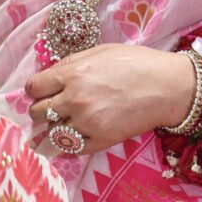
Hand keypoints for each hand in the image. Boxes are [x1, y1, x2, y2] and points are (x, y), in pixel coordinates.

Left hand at [23, 44, 195, 155]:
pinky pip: (71, 149)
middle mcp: (75, 99)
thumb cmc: (136, 63)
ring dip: (56, 126)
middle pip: (37, 112)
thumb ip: (70, 64)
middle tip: (55, 105)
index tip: (43, 90)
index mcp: (72, 74)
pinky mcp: (101, 141)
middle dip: (42, 108)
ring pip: (52, 132)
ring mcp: (87, 123)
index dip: (36, 89)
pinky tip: (76, 134)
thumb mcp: (98, 52)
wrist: (168, 87)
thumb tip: (49, 76)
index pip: (33, 88)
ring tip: (68, 119)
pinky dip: (69, 143)